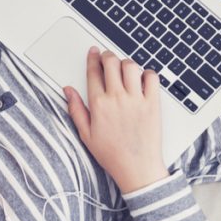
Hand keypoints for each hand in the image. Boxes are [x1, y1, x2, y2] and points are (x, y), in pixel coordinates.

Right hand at [64, 46, 167, 192]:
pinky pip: (152, 77)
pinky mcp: (153, 103)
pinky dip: (147, 74)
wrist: (137, 168)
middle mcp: (117, 98)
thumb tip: (68, 90)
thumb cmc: (112, 154)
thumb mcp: (86, 134)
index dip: (93, 58)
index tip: (94, 52)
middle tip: (108, 58)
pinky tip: (142, 79)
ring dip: (126, 64)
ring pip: (131, 66)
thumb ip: (76, 109)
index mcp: (99, 104)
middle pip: (112, 63)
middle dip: (108, 56)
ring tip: (124, 69)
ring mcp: (136, 99)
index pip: (94, 71)